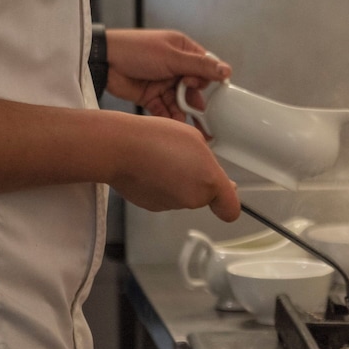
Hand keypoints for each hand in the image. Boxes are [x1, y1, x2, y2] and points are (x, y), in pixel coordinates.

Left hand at [103, 29, 230, 121]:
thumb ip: (200, 67)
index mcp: (183, 51)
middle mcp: (176, 66)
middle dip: (195, 102)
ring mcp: (164, 82)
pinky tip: (173, 126)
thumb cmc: (136, 50)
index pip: (205, 68)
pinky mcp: (152, 96)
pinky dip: (169, 118)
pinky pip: (166, 110)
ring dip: (184, 113)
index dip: (206, 80)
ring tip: (187, 125)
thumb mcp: (172, 57)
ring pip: (181, 102)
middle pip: (194, 89)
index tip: (198, 86)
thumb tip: (227, 71)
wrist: (103, 62)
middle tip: (199, 115)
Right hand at [109, 114, 240, 221]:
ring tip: (163, 157)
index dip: (229, 202)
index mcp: (209, 183)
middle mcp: (193, 199)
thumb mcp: (195, 139)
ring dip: (178, 179)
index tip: (228, 195)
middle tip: (184, 157)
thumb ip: (210, 163)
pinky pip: (165, 195)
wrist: (118, 148)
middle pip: (204, 195)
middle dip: (198, 179)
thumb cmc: (154, 139)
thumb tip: (210, 173)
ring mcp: (172, 205)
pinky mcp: (152, 205)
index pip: (231, 209)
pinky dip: (161, 184)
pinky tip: (151, 166)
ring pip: (183, 195)